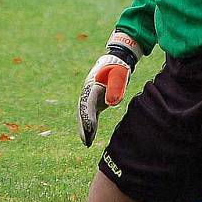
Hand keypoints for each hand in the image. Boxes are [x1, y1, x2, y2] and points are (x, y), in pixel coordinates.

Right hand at [77, 32, 141, 146]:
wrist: (117, 59)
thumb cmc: (118, 67)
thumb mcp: (119, 74)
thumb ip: (115, 87)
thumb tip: (112, 103)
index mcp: (92, 85)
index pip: (88, 103)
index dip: (88, 116)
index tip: (89, 128)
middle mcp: (87, 91)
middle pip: (83, 110)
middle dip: (83, 126)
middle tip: (85, 140)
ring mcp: (90, 95)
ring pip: (85, 114)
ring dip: (85, 128)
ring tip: (87, 142)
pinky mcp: (95, 99)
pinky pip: (90, 114)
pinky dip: (90, 124)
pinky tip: (91, 135)